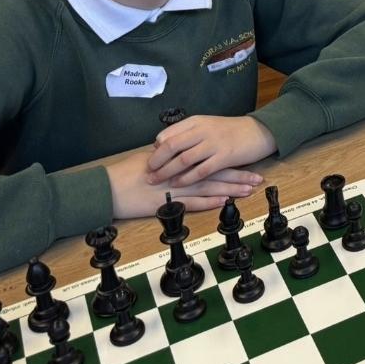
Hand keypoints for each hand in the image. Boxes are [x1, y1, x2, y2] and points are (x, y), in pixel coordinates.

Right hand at [107, 148, 261, 219]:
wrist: (107, 189)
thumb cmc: (124, 175)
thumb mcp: (150, 162)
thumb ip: (169, 161)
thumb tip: (183, 158)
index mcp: (176, 161)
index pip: (207, 159)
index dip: (228, 161)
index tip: (245, 162)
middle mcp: (179, 173)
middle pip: (214, 173)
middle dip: (237, 176)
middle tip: (257, 178)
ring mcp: (174, 189)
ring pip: (208, 188)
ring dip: (229, 189)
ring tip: (248, 190)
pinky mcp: (166, 204)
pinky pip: (191, 203)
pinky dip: (208, 203)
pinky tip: (223, 202)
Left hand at [144, 114, 275, 186]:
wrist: (258, 131)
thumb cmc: (231, 131)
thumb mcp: (208, 125)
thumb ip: (188, 133)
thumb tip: (164, 145)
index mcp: (197, 121)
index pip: (168, 133)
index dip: (156, 148)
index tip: (150, 158)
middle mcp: (203, 130)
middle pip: (172, 146)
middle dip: (156, 161)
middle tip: (147, 172)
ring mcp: (214, 143)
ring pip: (183, 159)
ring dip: (167, 172)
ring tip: (156, 180)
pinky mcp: (224, 157)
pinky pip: (200, 170)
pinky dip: (186, 178)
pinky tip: (178, 184)